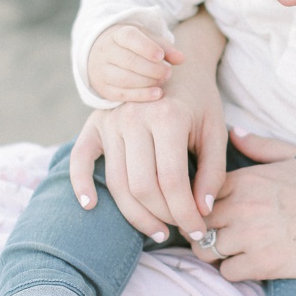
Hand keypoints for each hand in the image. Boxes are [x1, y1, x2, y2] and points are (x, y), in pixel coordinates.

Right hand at [70, 16, 227, 237]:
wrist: (173, 64)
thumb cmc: (199, 100)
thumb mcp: (215, 131)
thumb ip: (213, 172)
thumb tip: (202, 211)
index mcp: (167, 118)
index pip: (172, 182)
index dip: (186, 213)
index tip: (199, 230)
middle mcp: (134, 118)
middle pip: (142, 187)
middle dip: (163, 217)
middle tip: (180, 230)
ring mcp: (110, 121)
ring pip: (117, 182)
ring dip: (135, 215)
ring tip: (157, 231)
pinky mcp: (94, 124)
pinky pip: (81, 158)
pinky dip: (80, 183)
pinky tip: (90, 206)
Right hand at [87, 22, 184, 102]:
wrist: (102, 56)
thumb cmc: (133, 46)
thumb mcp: (148, 40)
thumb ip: (165, 48)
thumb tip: (182, 59)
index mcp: (118, 35)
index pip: (129, 37)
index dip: (146, 47)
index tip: (160, 56)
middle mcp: (106, 52)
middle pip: (129, 61)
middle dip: (152, 69)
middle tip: (168, 72)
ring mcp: (103, 71)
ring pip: (124, 79)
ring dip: (147, 82)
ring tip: (162, 81)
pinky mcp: (105, 89)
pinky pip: (122, 94)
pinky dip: (141, 95)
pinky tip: (157, 94)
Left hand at [200, 129, 295, 280]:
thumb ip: (261, 146)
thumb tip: (233, 132)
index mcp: (247, 179)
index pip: (200, 193)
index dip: (202, 204)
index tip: (214, 213)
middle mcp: (242, 206)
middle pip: (198, 223)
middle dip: (204, 231)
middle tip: (219, 236)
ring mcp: (250, 237)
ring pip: (206, 251)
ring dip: (216, 254)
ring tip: (233, 252)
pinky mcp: (262, 264)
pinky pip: (228, 273)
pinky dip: (236, 272)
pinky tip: (251, 264)